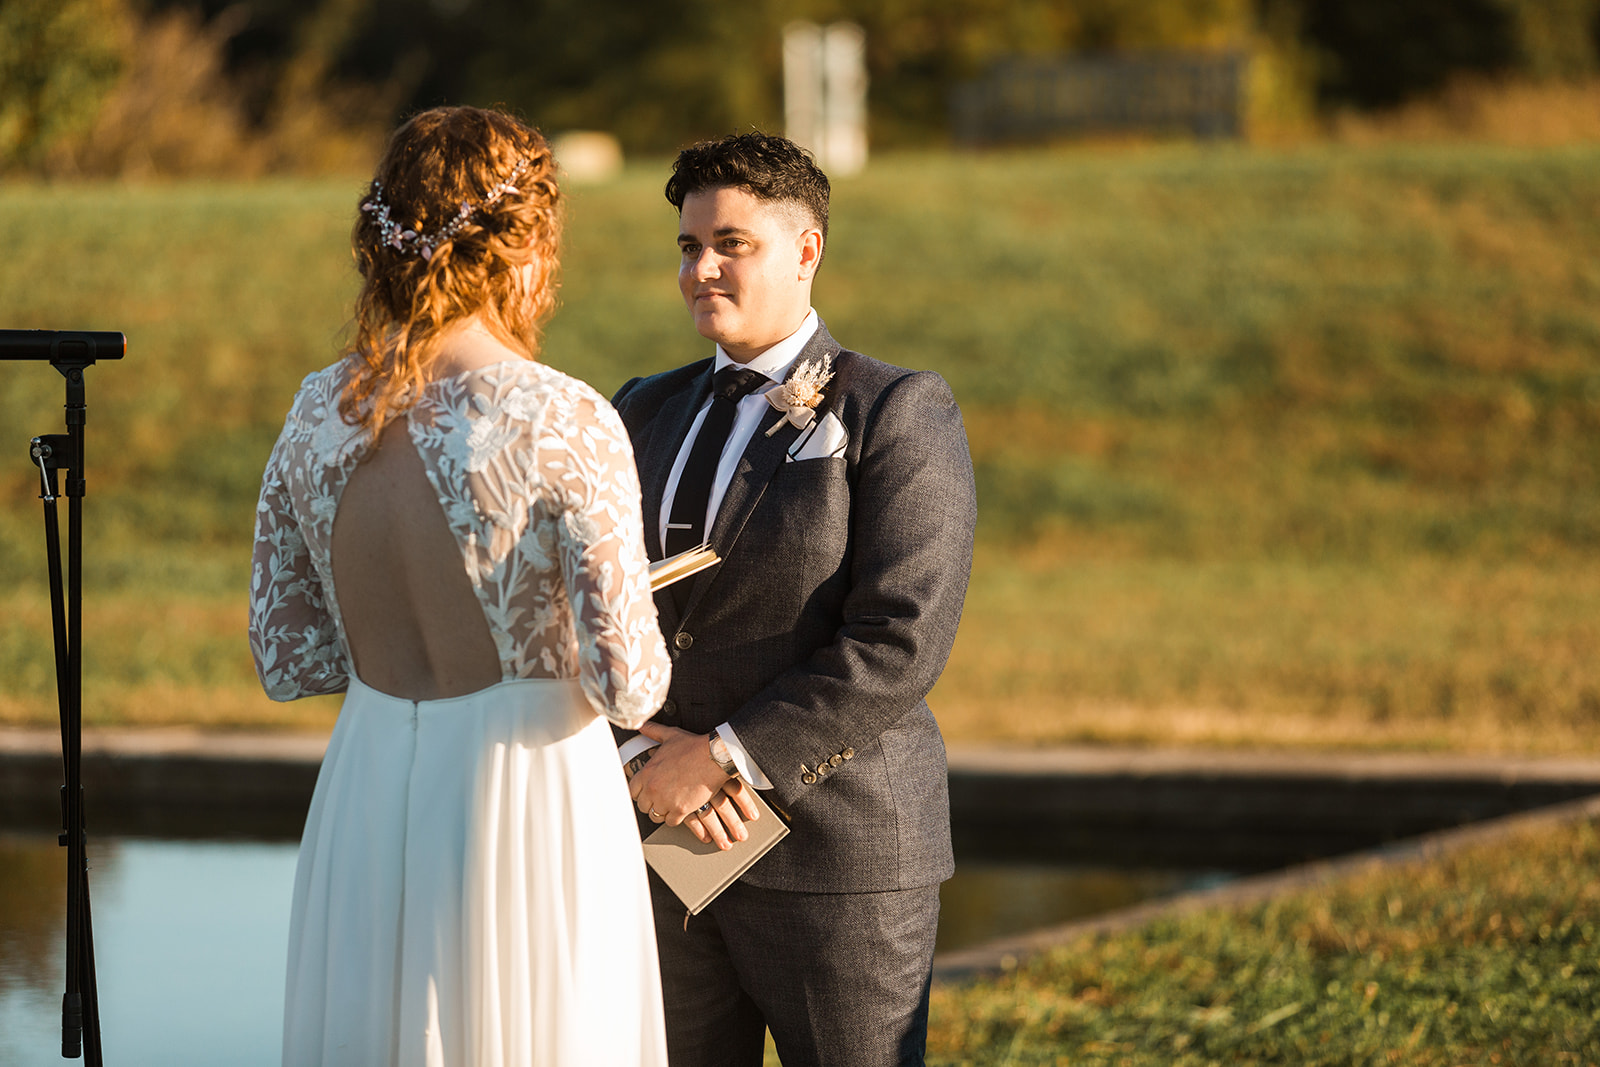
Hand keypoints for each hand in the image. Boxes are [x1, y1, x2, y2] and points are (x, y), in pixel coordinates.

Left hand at [630, 722, 759, 849]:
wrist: (714, 757)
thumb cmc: (694, 747)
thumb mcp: (670, 736)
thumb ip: (653, 731)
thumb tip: (642, 725)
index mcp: (647, 772)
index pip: (633, 791)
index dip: (640, 792)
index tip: (647, 792)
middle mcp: (653, 788)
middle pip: (643, 806)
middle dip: (651, 803)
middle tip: (660, 799)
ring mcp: (665, 800)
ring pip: (655, 816)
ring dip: (662, 812)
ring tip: (670, 806)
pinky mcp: (680, 810)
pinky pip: (671, 822)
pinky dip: (675, 818)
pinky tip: (680, 811)